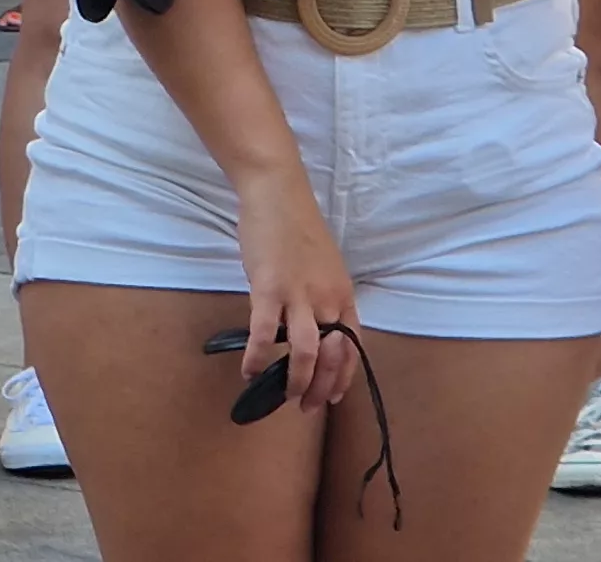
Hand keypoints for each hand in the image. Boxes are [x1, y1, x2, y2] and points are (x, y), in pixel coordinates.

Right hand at [234, 178, 361, 416]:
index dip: (344, 377)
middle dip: (321, 387)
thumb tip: (308, 325)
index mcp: (344, 295)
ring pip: (308, 351)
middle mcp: (328, 299)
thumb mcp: (322, 268)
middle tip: (304, 406)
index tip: (331, 396)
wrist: (278, 194)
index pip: (353, 347)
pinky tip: (247, 371)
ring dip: (297, 380)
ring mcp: (300, 294)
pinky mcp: (269, 288)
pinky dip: (257, 357)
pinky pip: (265, 333)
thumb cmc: (297, 228)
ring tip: (283, 395)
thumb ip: (321, 297)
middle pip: (334, 356)